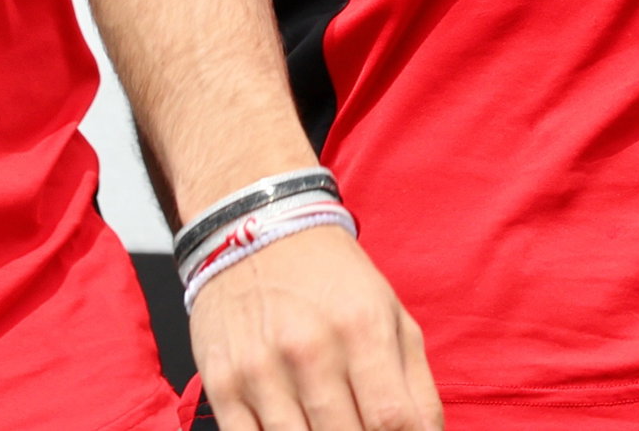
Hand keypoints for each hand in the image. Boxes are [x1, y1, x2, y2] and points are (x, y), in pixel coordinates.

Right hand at [189, 225, 441, 430]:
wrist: (254, 226)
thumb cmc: (331, 277)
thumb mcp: (389, 312)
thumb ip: (416, 385)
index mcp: (360, 327)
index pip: (391, 421)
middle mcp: (309, 348)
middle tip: (358, 425)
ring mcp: (261, 369)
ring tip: (327, 423)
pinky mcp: (223, 383)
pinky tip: (294, 426)